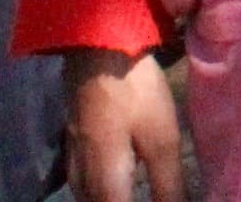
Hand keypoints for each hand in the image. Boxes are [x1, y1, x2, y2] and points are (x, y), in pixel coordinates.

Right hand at [62, 49, 183, 201]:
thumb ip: (169, 186)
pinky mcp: (72, 151)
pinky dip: (107, 192)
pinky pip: (86, 187)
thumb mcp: (161, 141)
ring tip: (140, 192)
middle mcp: (81, 185)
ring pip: (92, 200)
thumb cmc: (133, 96)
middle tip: (162, 195)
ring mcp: (72, 167)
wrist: (96, 53)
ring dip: (116, 200)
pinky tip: (120, 185)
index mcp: (104, 188)